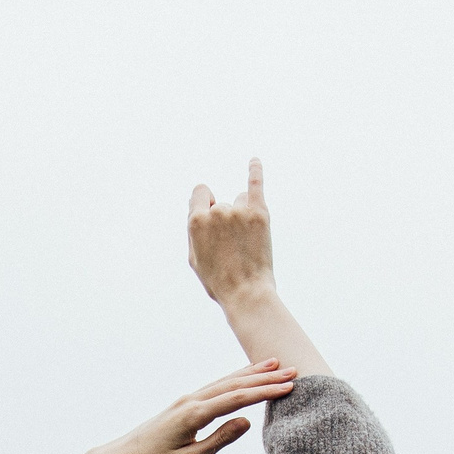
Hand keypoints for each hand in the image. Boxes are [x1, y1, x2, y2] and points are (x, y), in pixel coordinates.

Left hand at [82, 360, 299, 453]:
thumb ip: (220, 439)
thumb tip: (246, 421)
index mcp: (194, 414)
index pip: (237, 398)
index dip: (264, 392)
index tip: (288, 387)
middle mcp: (191, 401)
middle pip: (234, 384)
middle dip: (264, 377)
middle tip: (292, 370)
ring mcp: (186, 400)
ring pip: (225, 382)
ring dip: (251, 373)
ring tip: (275, 364)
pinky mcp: (184, 405)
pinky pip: (215, 388)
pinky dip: (234, 380)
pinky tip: (245, 377)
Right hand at [189, 159, 274, 305]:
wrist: (246, 293)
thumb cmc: (219, 280)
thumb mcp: (194, 258)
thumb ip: (193, 229)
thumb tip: (197, 206)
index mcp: (196, 221)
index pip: (200, 192)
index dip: (204, 203)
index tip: (209, 216)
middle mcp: (216, 212)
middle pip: (220, 203)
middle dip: (223, 219)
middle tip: (230, 246)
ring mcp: (239, 211)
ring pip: (239, 201)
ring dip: (241, 214)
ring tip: (245, 242)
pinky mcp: (260, 213)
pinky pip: (255, 183)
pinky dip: (255, 170)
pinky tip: (254, 160)